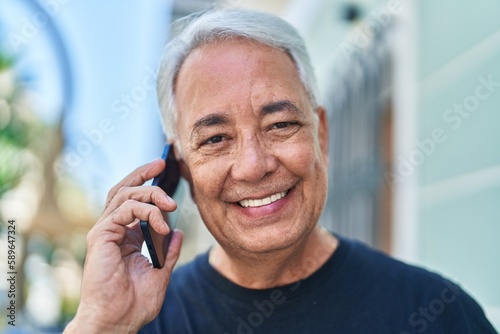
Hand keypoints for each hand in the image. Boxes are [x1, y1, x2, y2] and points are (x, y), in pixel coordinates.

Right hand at [65, 159, 182, 332]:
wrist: (117, 321)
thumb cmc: (134, 302)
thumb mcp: (161, 271)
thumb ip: (168, 250)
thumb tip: (177, 232)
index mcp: (125, 236)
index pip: (132, 200)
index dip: (146, 181)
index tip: (164, 167)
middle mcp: (112, 229)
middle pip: (124, 189)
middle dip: (143, 173)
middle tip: (163, 163)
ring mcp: (104, 231)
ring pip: (125, 195)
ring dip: (151, 193)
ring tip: (171, 205)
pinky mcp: (100, 236)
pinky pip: (124, 210)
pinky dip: (146, 211)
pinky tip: (161, 224)